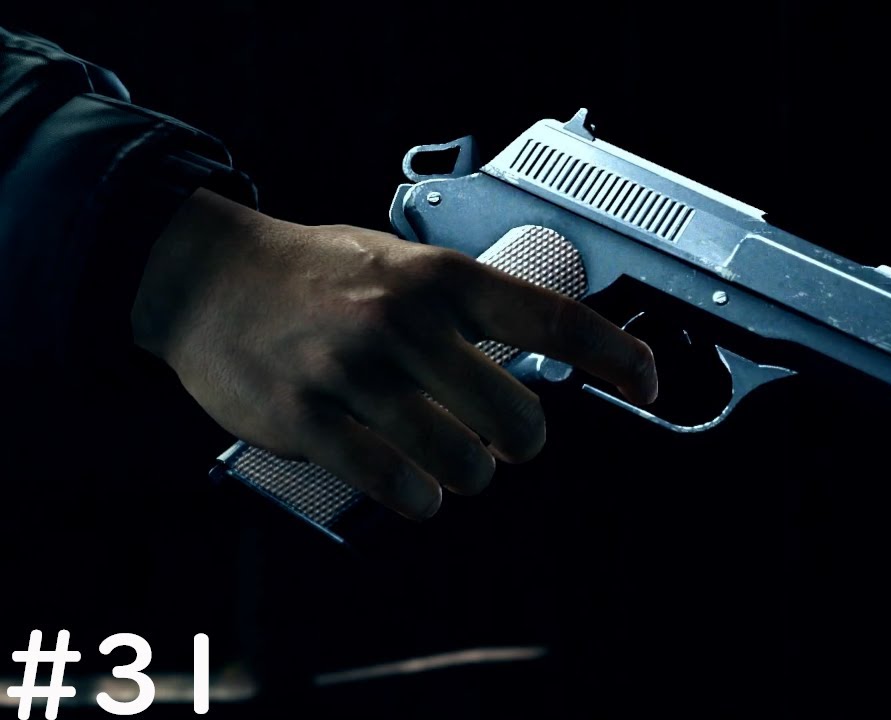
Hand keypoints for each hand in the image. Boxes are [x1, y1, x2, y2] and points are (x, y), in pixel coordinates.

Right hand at [132, 189, 656, 518]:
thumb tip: (540, 353)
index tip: (647, 382)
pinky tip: (411, 485)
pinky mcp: (309, 422)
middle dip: (520, 441)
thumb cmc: (317, 272)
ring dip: (469, 475)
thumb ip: (467, 304)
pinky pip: (397, 488)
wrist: (207, 276)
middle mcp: (405, 324)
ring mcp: (355, 375)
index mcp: (441, 278)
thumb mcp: (402, 260)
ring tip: (447, 458)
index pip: (554, 318)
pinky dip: (418, 498)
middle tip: (500, 436)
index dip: (616, 356)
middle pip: (518, 419)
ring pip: (465, 465)